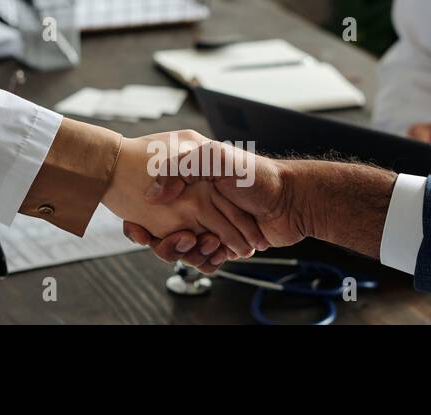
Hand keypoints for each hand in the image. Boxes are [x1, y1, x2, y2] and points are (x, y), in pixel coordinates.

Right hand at [101, 130, 268, 259]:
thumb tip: (152, 194)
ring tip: (206, 242)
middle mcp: (197, 204)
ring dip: (188, 252)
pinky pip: (204, 260)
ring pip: (183, 250)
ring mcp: (210, 225)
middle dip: (164, 242)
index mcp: (190, 183)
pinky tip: (216, 251)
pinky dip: (206, 261)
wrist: (292, 201)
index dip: (141, 219)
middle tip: (176, 239)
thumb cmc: (256, 175)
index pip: (152, 203)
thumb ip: (180, 167)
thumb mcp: (215, 157)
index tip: (137, 227)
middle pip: (163, 232)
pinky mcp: (224, 245)